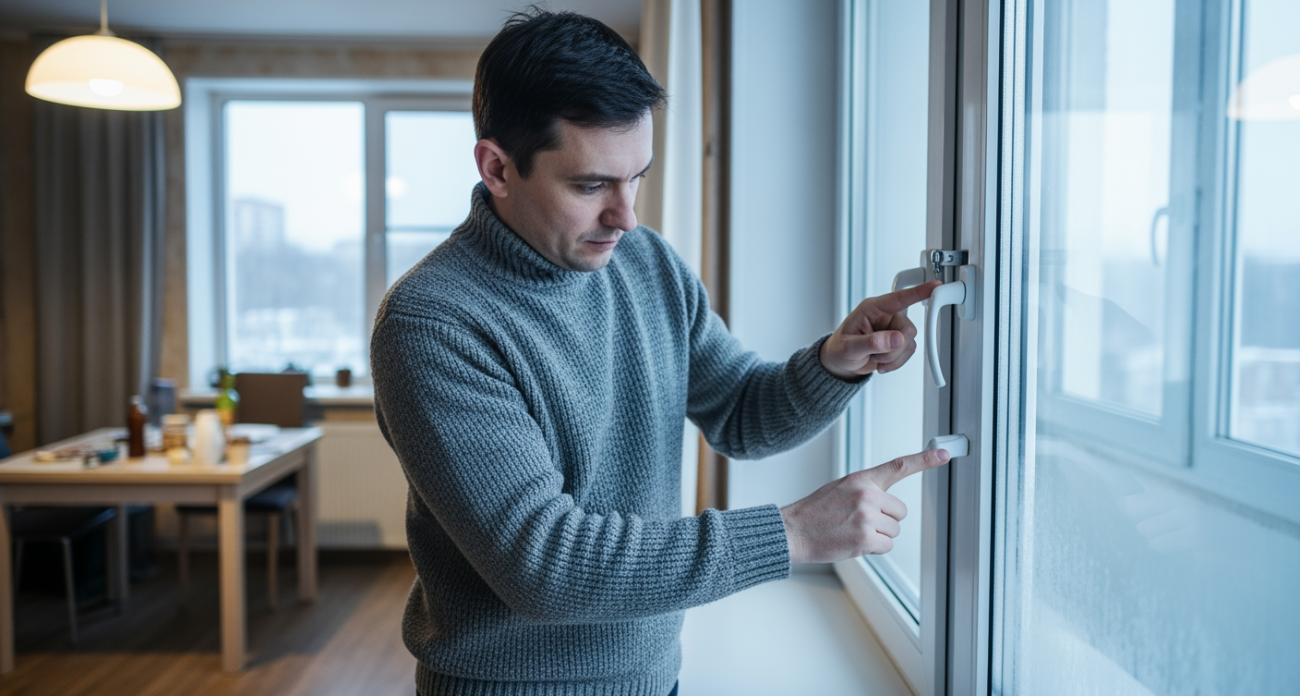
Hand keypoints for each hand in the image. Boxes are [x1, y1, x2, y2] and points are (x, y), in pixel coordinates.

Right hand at [780, 449, 949, 563]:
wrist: (794, 531)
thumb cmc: (816, 512)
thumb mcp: (840, 489)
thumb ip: (865, 490)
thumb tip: (887, 503)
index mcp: (861, 479)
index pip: (898, 466)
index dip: (924, 459)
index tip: (944, 453)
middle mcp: (866, 495)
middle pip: (900, 512)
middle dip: (886, 520)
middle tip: (860, 522)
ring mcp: (867, 517)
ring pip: (894, 531)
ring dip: (878, 536)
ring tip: (852, 531)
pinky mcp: (866, 538)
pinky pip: (886, 546)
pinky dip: (874, 548)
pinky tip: (853, 542)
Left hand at [820, 281, 940, 379]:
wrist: (840, 363)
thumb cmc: (840, 349)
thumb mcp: (849, 348)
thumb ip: (872, 342)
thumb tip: (895, 338)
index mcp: (873, 309)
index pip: (899, 298)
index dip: (919, 292)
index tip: (935, 286)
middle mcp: (886, 316)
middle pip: (908, 329)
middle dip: (893, 348)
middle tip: (875, 354)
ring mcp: (893, 329)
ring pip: (909, 343)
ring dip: (892, 357)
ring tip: (874, 357)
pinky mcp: (898, 342)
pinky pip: (909, 352)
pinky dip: (895, 362)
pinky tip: (880, 361)